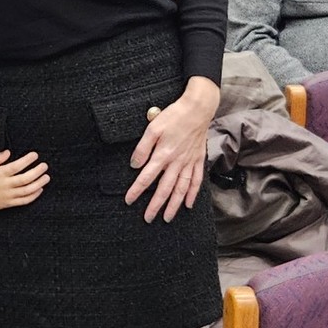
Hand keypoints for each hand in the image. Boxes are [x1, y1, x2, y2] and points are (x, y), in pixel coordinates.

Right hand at [0, 150, 49, 220]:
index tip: (35, 155)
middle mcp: (6, 185)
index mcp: (0, 174)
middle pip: (25, 179)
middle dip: (37, 172)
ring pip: (27, 190)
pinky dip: (34, 195)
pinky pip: (25, 200)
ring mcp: (9, 195)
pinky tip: (40, 189)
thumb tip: (8, 151)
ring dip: (39, 183)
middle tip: (44, 166)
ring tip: (46, 177)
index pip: (16, 166)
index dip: (27, 160)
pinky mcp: (10, 203)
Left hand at [124, 77, 219, 223]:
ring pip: (181, 189)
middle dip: (155, 205)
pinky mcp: (198, 160)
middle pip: (164, 189)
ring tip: (167, 218)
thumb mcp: (153, 128)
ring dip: (174, 205)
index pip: (147, 177)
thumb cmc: (173, 116)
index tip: (129, 201)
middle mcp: (177, 162)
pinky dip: (192, 194)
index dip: (137, 190)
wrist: (198, 109)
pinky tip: (188, 204)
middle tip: (148, 218)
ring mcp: (189, 162)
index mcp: (163, 154)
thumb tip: (135, 165)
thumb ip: (143, 148)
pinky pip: (196, 181)